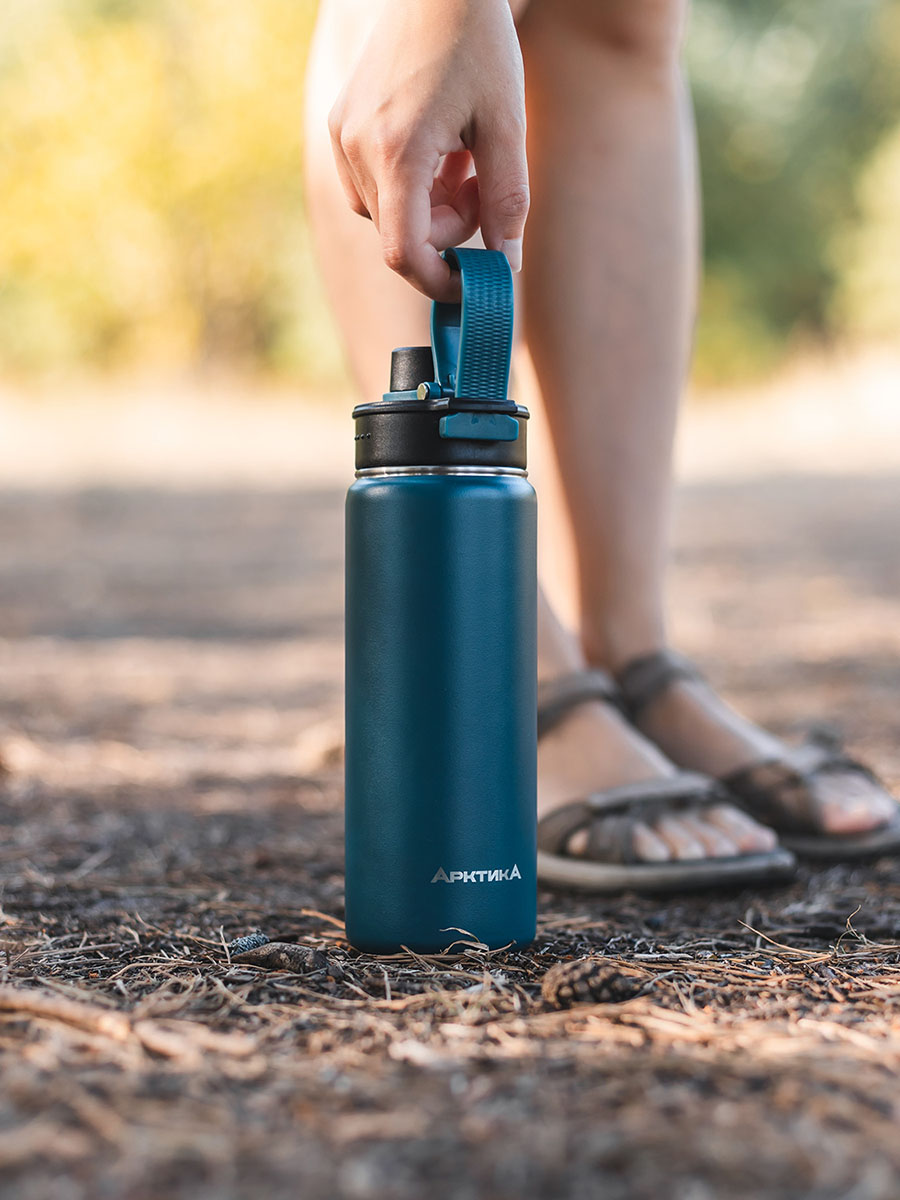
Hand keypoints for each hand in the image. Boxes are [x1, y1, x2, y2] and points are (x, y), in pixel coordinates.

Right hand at [327, 0, 527, 300]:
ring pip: (385, 214)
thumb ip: (508, 202)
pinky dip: (409, 185)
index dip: (438, 281)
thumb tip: (508, 264)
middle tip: (481, 186)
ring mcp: (342, 136)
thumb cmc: (477, 43)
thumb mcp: (506, 126)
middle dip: (447, 229)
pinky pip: (371, 186)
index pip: (403, 253)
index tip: (471, 283)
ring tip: (461, 159)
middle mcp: (357, 148)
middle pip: (400, 234)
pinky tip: (437, 148)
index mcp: (398, 152)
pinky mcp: (340, 125)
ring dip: (429, 207)